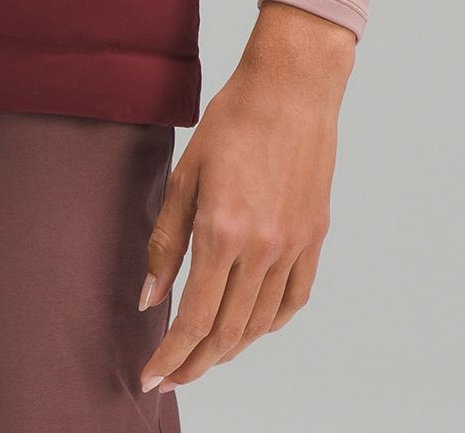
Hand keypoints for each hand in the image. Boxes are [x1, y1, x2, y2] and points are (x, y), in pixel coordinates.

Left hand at [137, 2, 354, 392]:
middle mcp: (263, 249)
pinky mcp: (315, 237)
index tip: (151, 377)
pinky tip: (251, 327)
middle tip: (172, 376)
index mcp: (223, 232)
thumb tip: (150, 299)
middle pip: (227, 332)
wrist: (292, 87)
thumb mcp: (185, 174)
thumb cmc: (233, 120)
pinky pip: (293, 300)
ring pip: (260, 324)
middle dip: (195, 363)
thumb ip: (166, 241)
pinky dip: (269, 323)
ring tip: (204, 356)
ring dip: (230, 348)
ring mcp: (294, 246)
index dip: (171, 356)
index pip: (194, 319)